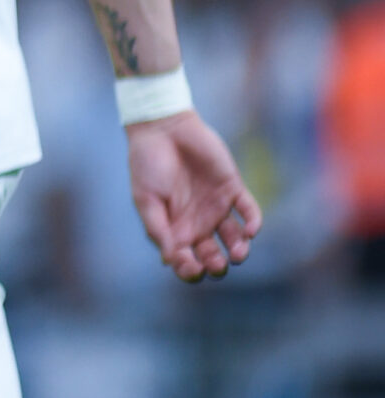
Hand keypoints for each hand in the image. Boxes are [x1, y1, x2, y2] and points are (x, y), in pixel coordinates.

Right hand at [126, 108, 261, 281]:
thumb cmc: (147, 164)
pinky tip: (250, 231)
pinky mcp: (233, 189)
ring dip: (240, 251)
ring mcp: (217, 207)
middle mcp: (198, 222)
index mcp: (174, 227)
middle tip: (215, 264)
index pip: (186, 259)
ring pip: (236, 238)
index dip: (188, 269)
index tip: (188, 265)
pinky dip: (253, 223)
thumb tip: (170, 260)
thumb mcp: (145, 199)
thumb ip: (157, 228)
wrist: (163, 129)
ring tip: (237, 254)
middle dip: (216, 265)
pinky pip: (249, 211)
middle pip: (213, 254)